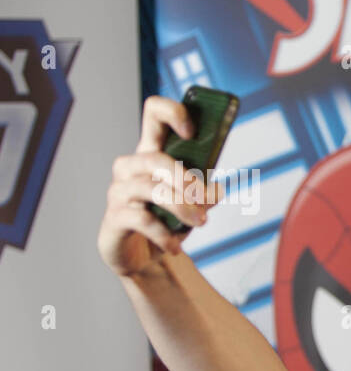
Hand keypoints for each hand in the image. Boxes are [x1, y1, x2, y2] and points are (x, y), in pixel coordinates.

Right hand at [98, 96, 217, 276]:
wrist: (145, 257)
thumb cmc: (168, 221)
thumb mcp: (193, 203)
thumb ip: (205, 192)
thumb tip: (216, 190)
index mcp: (152, 152)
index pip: (154, 114)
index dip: (172, 113)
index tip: (192, 131)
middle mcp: (131, 167)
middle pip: (156, 158)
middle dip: (186, 179)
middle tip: (206, 198)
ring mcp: (119, 191)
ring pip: (151, 190)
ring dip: (182, 207)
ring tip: (200, 222)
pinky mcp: (114, 217)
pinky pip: (142, 220)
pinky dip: (164, 234)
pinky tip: (174, 246)